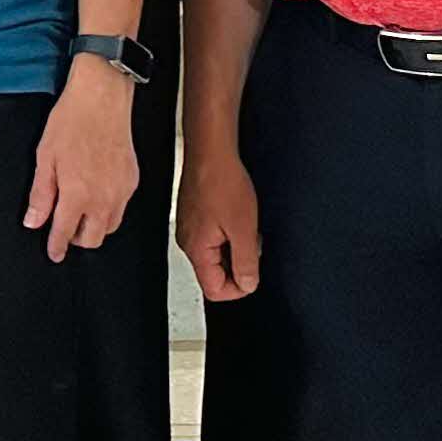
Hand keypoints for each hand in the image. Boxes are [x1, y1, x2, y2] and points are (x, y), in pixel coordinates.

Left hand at [22, 59, 138, 258]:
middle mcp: (103, 199)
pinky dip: (108, 211)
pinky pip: (121, 209)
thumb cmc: (72, 121)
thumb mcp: (45, 157)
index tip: (53, 253)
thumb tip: (33, 221)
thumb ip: (40, 195)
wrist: (102, 98)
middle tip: (64, 229)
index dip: (56, 247)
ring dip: (94, 228)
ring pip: (110, 227)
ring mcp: (121, 191)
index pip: (65, 234)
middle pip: (92, 239)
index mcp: (78, 195)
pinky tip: (97, 197)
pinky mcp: (132, 181)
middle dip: (76, 239)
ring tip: (80, 214)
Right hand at [177, 149, 261, 299]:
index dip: (238, 288)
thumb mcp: (244, 229)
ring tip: (244, 224)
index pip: (214, 290)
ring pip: (217, 254)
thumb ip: (246, 263)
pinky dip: (229, 232)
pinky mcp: (195, 215)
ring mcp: (190, 227)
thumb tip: (248, 284)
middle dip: (239, 263)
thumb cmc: (222, 181)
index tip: (253, 272)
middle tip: (251, 241)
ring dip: (235, 245)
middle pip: (215, 273)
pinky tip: (236, 214)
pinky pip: (214, 237)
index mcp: (196, 249)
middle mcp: (188, 241)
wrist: (210, 150)